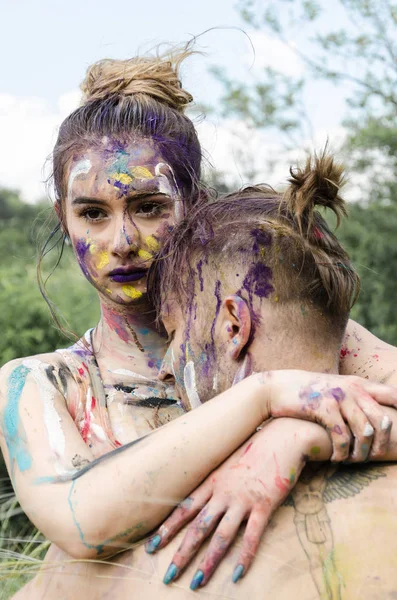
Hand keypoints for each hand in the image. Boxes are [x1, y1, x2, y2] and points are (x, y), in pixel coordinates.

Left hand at [145, 419, 311, 588]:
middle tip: (168, 576)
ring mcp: (244, 499)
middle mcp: (224, 492)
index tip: (151, 546)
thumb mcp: (229, 462)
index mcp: (213, 481)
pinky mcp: (264, 504)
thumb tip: (203, 496)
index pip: (184, 509)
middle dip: (182, 553)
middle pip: (198, 527)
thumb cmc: (255, 449)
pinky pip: (252, 535)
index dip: (168, 529)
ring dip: (209, 561)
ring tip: (197, 583)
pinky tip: (237, 574)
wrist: (282, 437)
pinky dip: (245, 556)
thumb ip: (216, 480)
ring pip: (221, 535)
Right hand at [261, 370, 396, 460]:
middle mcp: (352, 389)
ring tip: (352, 461)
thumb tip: (373, 418)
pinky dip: (342, 452)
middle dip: (380, 444)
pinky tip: (336, 458)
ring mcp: (338, 397)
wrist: (276, 388)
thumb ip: (354, 397)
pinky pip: (342, 437)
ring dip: (360, 453)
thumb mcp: (334, 389)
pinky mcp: (324, 408)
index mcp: (358, 384)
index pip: (392, 394)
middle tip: (371, 457)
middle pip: (382, 420)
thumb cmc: (307, 393)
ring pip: (365, 431)